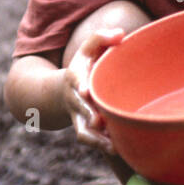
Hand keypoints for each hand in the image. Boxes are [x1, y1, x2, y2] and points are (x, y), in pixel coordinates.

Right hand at [62, 27, 125, 154]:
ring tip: (112, 147)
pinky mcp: (87, 129)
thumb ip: (101, 38)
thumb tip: (121, 34)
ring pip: (83, 132)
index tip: (85, 90)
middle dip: (87, 115)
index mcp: (76, 78)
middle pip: (79, 109)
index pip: (76, 82)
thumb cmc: (83, 67)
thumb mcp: (87, 49)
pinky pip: (91, 140)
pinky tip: (119, 149)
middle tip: (98, 121)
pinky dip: (102, 146)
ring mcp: (79, 116)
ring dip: (95, 139)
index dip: (80, 87)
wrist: (62, 92)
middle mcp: (75, 100)